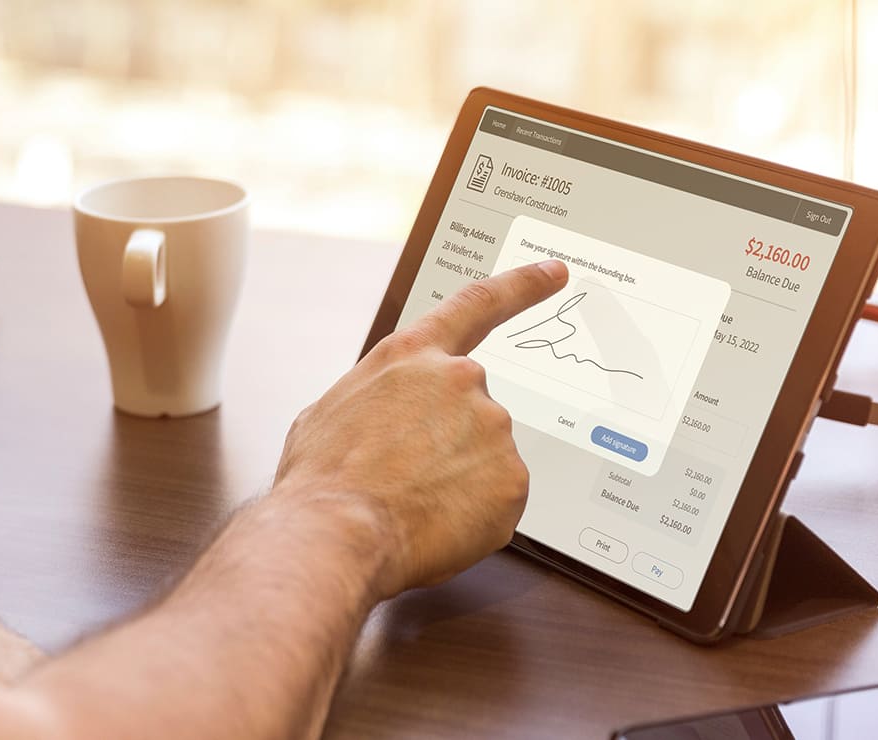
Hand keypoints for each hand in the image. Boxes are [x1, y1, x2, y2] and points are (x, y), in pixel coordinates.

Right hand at [273, 259, 568, 599]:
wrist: (337, 532)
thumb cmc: (324, 478)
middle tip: (410, 478)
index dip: (522, 286)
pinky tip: (436, 520)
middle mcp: (460, 380)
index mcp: (412, 356)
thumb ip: (377, 398)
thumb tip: (384, 416)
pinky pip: (500, 497)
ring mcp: (492, 427)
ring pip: (487, 457)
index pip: (478, 304)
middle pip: (473, 410)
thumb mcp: (330, 412)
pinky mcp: (512, 478)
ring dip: (459, 479)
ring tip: (413, 502)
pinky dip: (475, 513)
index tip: (554, 273)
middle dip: (450, 444)